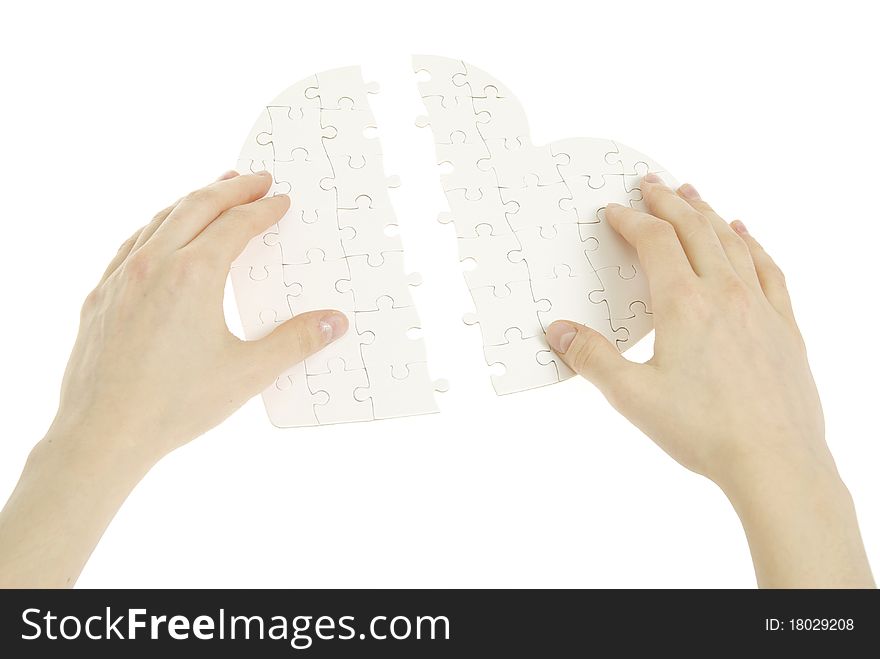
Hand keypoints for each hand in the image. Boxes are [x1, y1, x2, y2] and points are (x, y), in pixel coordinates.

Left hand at [0, 171, 347, 586]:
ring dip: (192, 200)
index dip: (263, 209)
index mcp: (193, 274)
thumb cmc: (174, 405)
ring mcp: (121, 276)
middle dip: (230, 187)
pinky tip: (161, 235)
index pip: (236, 225)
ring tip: (213, 192)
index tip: (281, 200)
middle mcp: (154, 263)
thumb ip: (295, 342)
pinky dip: (156, 227)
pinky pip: (132, 243)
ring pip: (160, 219)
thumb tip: (335, 322)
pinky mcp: (100, 295)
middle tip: (255, 177)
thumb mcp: (247, 373)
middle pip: (197, 206)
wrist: (102, 433)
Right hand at [546, 175, 873, 587]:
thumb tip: (558, 332)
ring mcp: (760, 306)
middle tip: (650, 183)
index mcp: (684, 304)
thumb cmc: (704, 431)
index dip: (630, 220)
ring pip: (731, 242)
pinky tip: (745, 235)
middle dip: (668, 201)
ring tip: (693, 194)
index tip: (613, 210)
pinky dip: (752, 244)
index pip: (654, 242)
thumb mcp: (633, 397)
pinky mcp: (784, 326)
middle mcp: (724, 294)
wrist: (776, 461)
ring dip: (707, 213)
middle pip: (693, 229)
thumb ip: (592, 359)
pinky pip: (768, 269)